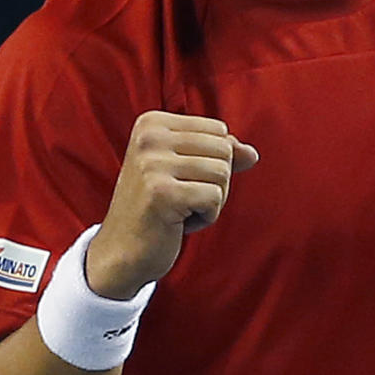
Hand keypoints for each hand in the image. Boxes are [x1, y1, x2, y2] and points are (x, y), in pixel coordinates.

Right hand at [85, 111, 258, 298]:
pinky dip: (206, 217)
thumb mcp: (187, 172)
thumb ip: (219, 155)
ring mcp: (153, 164)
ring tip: (180, 209)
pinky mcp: (162, 193)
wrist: (121, 251)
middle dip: (215, 182)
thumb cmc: (157, 209)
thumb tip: (252, 153)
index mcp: (152, 123)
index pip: (219, 130)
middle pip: (224, 150)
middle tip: (182, 198)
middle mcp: (149, 137)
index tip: (179, 179)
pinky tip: (178, 222)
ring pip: (223, 174)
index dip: (210, 161)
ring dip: (211, 201)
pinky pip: (215, 198)